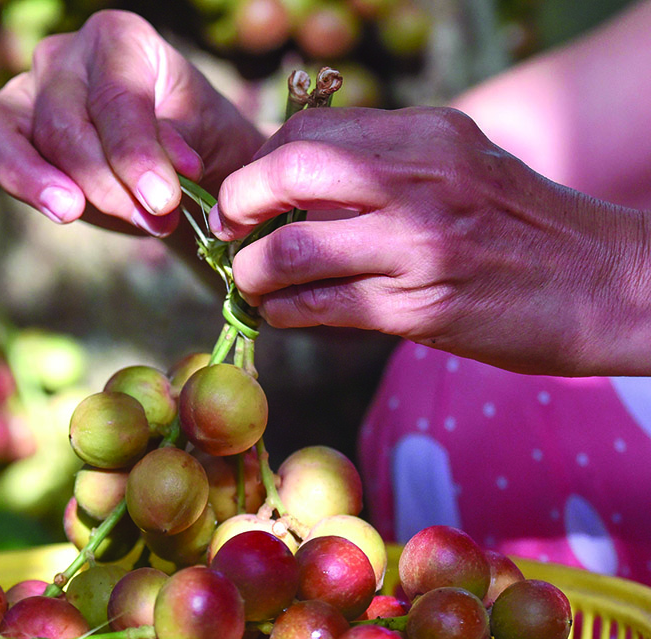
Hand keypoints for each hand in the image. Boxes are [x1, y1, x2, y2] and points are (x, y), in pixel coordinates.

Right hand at [0, 10, 263, 238]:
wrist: (182, 163)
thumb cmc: (196, 152)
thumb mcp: (208, 150)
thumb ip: (185, 156)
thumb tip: (170, 174)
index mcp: (121, 41)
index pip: (114, 96)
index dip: (139, 152)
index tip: (166, 201)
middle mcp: (62, 55)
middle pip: (60, 119)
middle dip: (102, 180)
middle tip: (148, 221)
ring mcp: (22, 90)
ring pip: (4, 130)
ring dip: (31, 179)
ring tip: (67, 211)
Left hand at [210, 105, 650, 375]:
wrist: (604, 285)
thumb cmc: (523, 227)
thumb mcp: (463, 164)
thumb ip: (389, 163)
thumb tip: (300, 177)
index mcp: (426, 135)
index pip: (310, 133)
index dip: (261, 164)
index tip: (247, 194)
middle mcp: (418, 180)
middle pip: (289, 171)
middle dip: (238, 203)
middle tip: (227, 230)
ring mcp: (417, 245)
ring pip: (292, 248)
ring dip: (252, 271)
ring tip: (251, 281)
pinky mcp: (419, 307)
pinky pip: (321, 307)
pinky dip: (283, 310)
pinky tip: (281, 312)